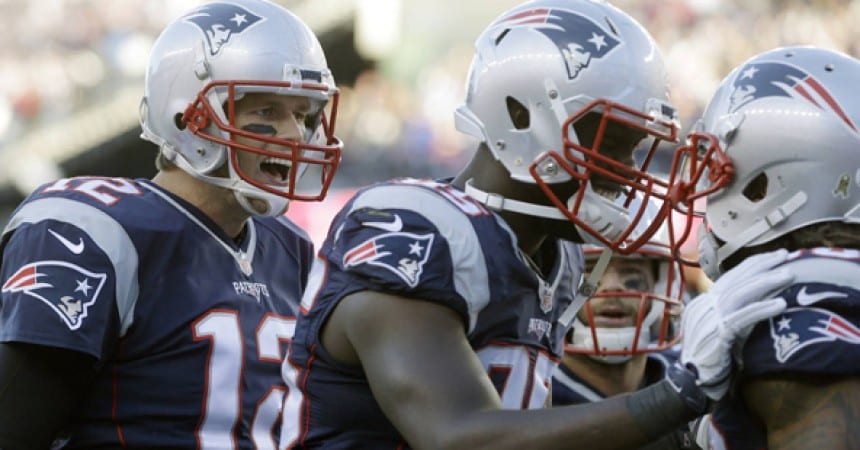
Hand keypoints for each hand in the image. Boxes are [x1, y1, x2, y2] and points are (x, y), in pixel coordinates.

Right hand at [680, 249, 793, 399]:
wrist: (691, 381)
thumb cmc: (710, 358)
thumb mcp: (721, 329)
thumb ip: (734, 314)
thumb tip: (760, 300)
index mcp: (704, 302)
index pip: (730, 277)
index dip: (752, 265)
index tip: (773, 257)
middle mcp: (704, 305)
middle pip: (736, 279)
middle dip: (762, 265)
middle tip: (785, 255)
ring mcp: (708, 318)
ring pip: (740, 293)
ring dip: (767, 282)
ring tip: (789, 275)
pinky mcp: (717, 333)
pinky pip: (743, 317)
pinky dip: (763, 308)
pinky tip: (781, 303)